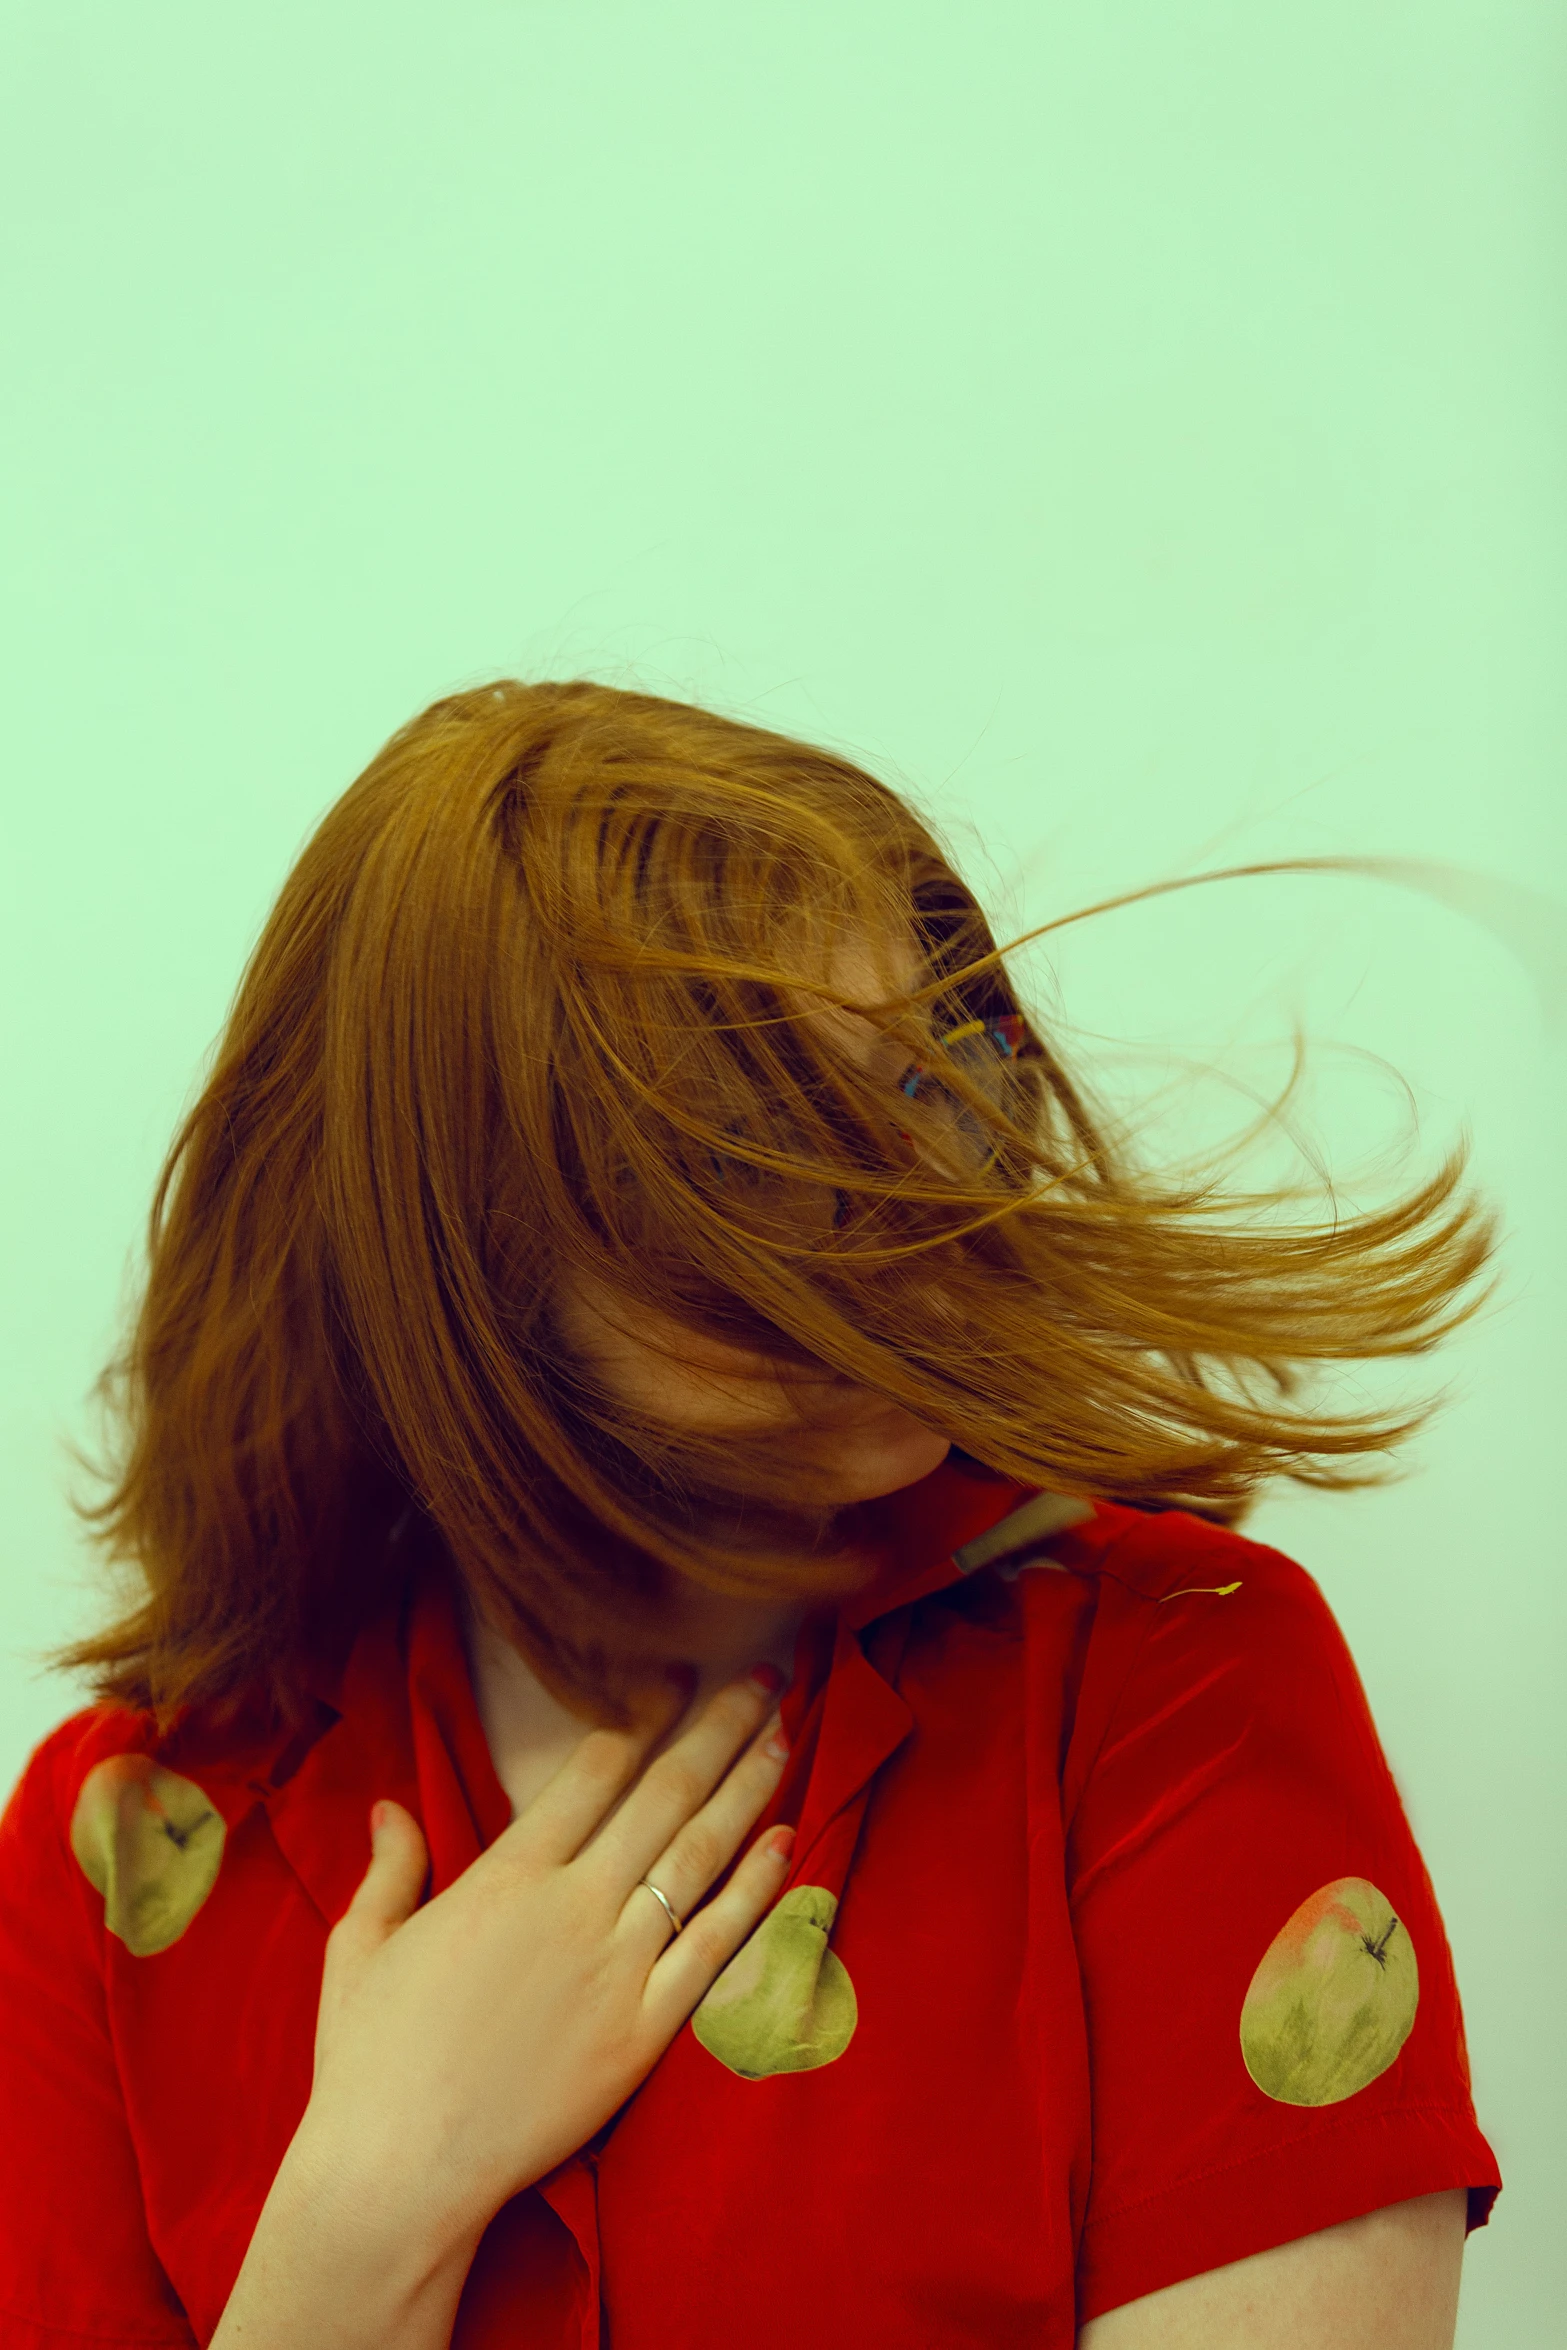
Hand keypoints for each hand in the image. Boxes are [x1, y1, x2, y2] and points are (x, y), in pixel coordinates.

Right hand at [295, 1666, 792, 2254]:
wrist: (398, 2173)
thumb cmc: (368, 2062)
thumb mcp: (360, 1947)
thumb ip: (391, 1870)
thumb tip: (391, 1807)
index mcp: (505, 1875)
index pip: (594, 1769)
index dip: (641, 1713)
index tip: (676, 1676)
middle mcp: (573, 1906)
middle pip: (664, 1794)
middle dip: (718, 1728)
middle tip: (764, 1679)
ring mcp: (616, 1968)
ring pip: (699, 1857)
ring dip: (747, 1790)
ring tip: (784, 1734)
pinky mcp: (644, 2032)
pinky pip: (715, 1947)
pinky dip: (755, 1890)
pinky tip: (785, 1842)